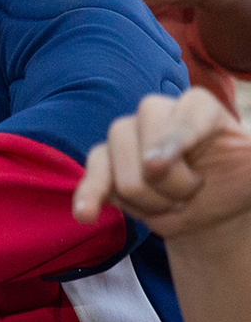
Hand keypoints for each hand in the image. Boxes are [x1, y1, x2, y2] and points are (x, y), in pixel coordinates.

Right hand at [73, 88, 250, 236]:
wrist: (210, 209)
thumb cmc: (236, 182)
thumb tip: (242, 149)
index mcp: (198, 107)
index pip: (180, 115)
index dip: (168, 140)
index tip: (158, 167)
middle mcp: (157, 111)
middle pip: (142, 140)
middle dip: (168, 183)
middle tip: (191, 193)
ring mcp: (127, 134)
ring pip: (119, 168)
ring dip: (147, 201)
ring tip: (170, 203)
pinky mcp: (105, 161)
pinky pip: (92, 174)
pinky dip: (89, 195)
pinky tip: (86, 214)